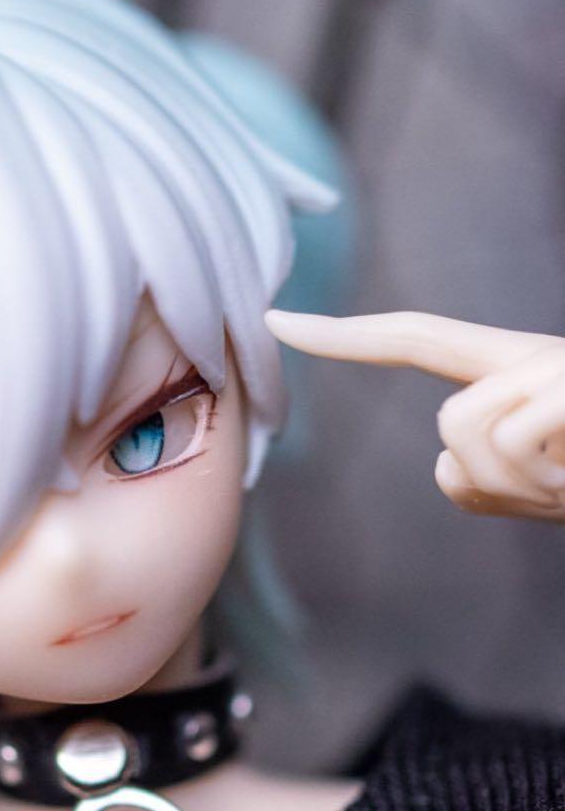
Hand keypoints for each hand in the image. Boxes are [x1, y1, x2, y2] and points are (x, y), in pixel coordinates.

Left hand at [265, 310, 564, 522]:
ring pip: (465, 430)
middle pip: (447, 421)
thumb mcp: (545, 486)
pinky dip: (550, 485)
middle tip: (558, 490)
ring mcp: (555, 364)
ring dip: (523, 485)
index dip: (342, 334)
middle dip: (486, 475)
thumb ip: (484, 470)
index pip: (414, 339)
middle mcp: (533, 355)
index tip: (273, 320)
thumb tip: (448, 467)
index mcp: (513, 370)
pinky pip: (512, 443)